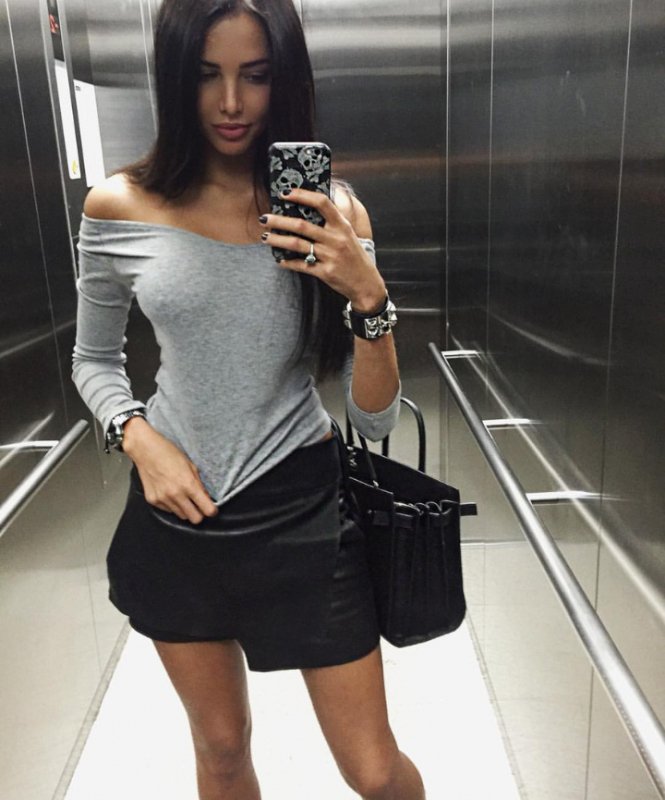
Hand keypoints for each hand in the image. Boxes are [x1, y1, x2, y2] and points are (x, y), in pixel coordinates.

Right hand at [122, 417, 217, 523]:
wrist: (145, 450)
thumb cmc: (168, 453)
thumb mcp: (191, 465)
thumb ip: (199, 484)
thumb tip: (206, 498)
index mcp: (188, 484)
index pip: (207, 510)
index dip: (212, 511)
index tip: (212, 509)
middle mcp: (176, 494)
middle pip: (195, 519)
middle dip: (199, 513)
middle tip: (199, 506)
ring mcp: (163, 499)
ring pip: (181, 516)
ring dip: (185, 509)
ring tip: (183, 496)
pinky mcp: (153, 500)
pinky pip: (168, 510)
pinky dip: (172, 505)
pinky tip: (170, 493)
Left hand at [259, 188, 386, 311]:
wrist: (366, 284)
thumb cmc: (355, 257)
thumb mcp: (349, 234)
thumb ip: (332, 222)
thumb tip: (308, 207)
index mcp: (342, 225)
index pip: (321, 203)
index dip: (302, 195)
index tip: (285, 193)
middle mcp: (336, 239)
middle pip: (301, 225)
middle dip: (279, 221)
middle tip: (264, 218)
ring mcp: (330, 256)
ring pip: (297, 244)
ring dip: (277, 240)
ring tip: (265, 237)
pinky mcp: (325, 272)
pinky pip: (301, 265)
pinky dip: (288, 262)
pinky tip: (279, 259)